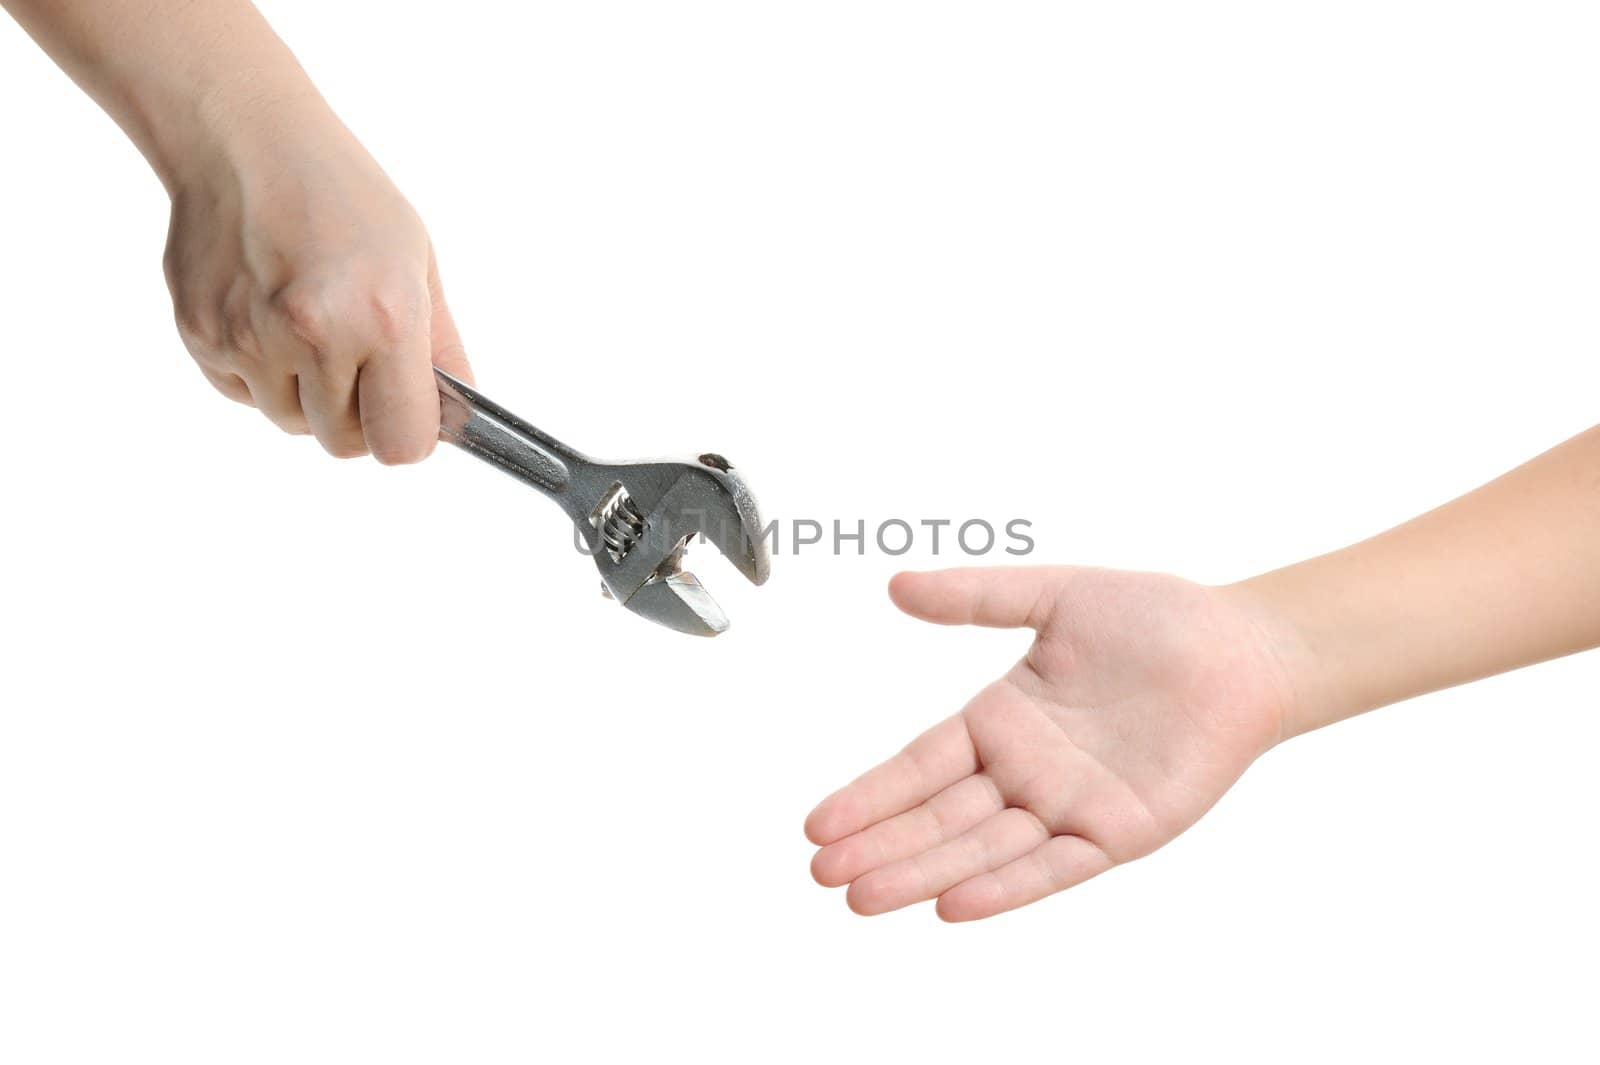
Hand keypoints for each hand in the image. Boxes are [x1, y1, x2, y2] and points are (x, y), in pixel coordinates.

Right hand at [162, 109, 470, 461]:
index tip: (405, 414)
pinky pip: (244, 394)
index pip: (402, 443)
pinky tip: (269, 313)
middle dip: (357, 416)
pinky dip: (260, 372)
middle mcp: (315, 336)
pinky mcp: (202, 337)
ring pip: (290, 422)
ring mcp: (250, 340)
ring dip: (306, 394)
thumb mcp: (417, 263)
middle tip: (356, 361)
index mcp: (382, 319)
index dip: (407, 435)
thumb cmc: (339, 194)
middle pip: (343, 442)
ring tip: (309, 324)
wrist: (242, 141)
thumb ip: (440, 349)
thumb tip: (454, 420)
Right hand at [806, 567, 1298, 920]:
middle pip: (937, 817)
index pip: (918, 766)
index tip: (816, 825)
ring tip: (861, 897)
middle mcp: (1025, 771)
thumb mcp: (1052, 596)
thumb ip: (976, 596)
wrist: (1241, 646)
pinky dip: (1004, 887)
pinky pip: (1053, 866)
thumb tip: (896, 586)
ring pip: (981, 849)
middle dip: (879, 846)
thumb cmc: (1156, 617)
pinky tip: (953, 904)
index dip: (869, 795)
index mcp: (1001, 720)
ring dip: (922, 874)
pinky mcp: (1118, 833)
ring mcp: (1068, 806)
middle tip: (819, 873)